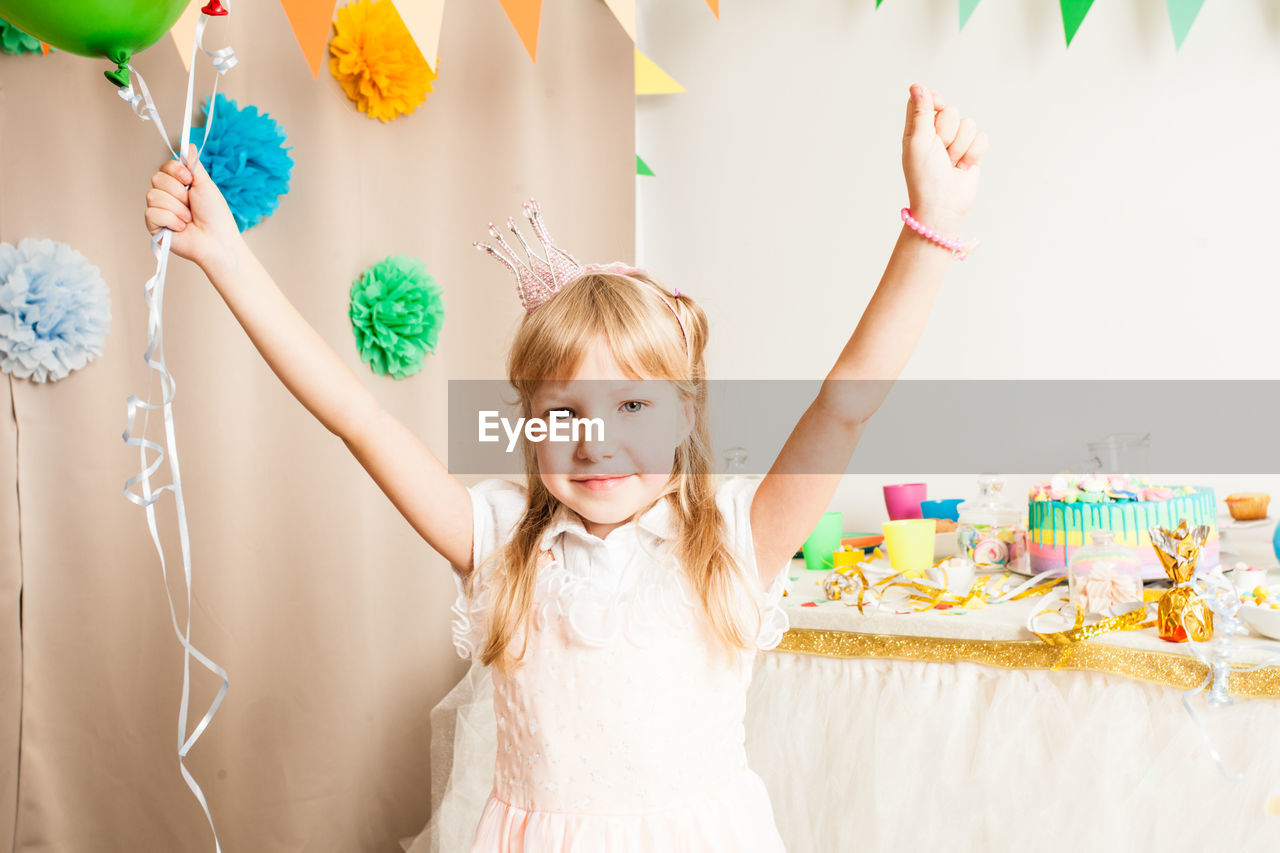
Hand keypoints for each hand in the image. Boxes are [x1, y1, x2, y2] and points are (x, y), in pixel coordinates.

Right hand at [144, 143, 240, 270]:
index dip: (175, 171)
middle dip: (178, 192)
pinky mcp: (154, 225)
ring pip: (153, 195)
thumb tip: (189, 145)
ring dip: (177, 208)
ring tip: (189, 219)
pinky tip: (181, 227)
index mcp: (179, 185)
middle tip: (191, 204)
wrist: (217, 241)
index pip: (164, 167)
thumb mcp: (206, 185)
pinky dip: (171, 220)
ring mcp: (159, 210)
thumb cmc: (216, 216)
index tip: (189, 180)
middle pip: (156, 179)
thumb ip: (194, 166)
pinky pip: (152, 213)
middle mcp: (167, 196)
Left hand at [901, 84, 988, 231]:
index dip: (935, 101)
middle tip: (939, 152)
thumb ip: (920, 112)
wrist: (943, 205)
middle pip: (951, 110)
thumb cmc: (925, 177)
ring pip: (969, 124)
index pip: (927, 99)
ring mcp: (956, 142)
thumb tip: (916, 85)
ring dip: (960, 147)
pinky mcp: (971, 152)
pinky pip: (982, 138)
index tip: (937, 108)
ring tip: (950, 164)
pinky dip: (973, 154)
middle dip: (948, 132)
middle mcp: (936, 133)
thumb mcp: (918, 141)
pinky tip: (962, 167)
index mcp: (918, 129)